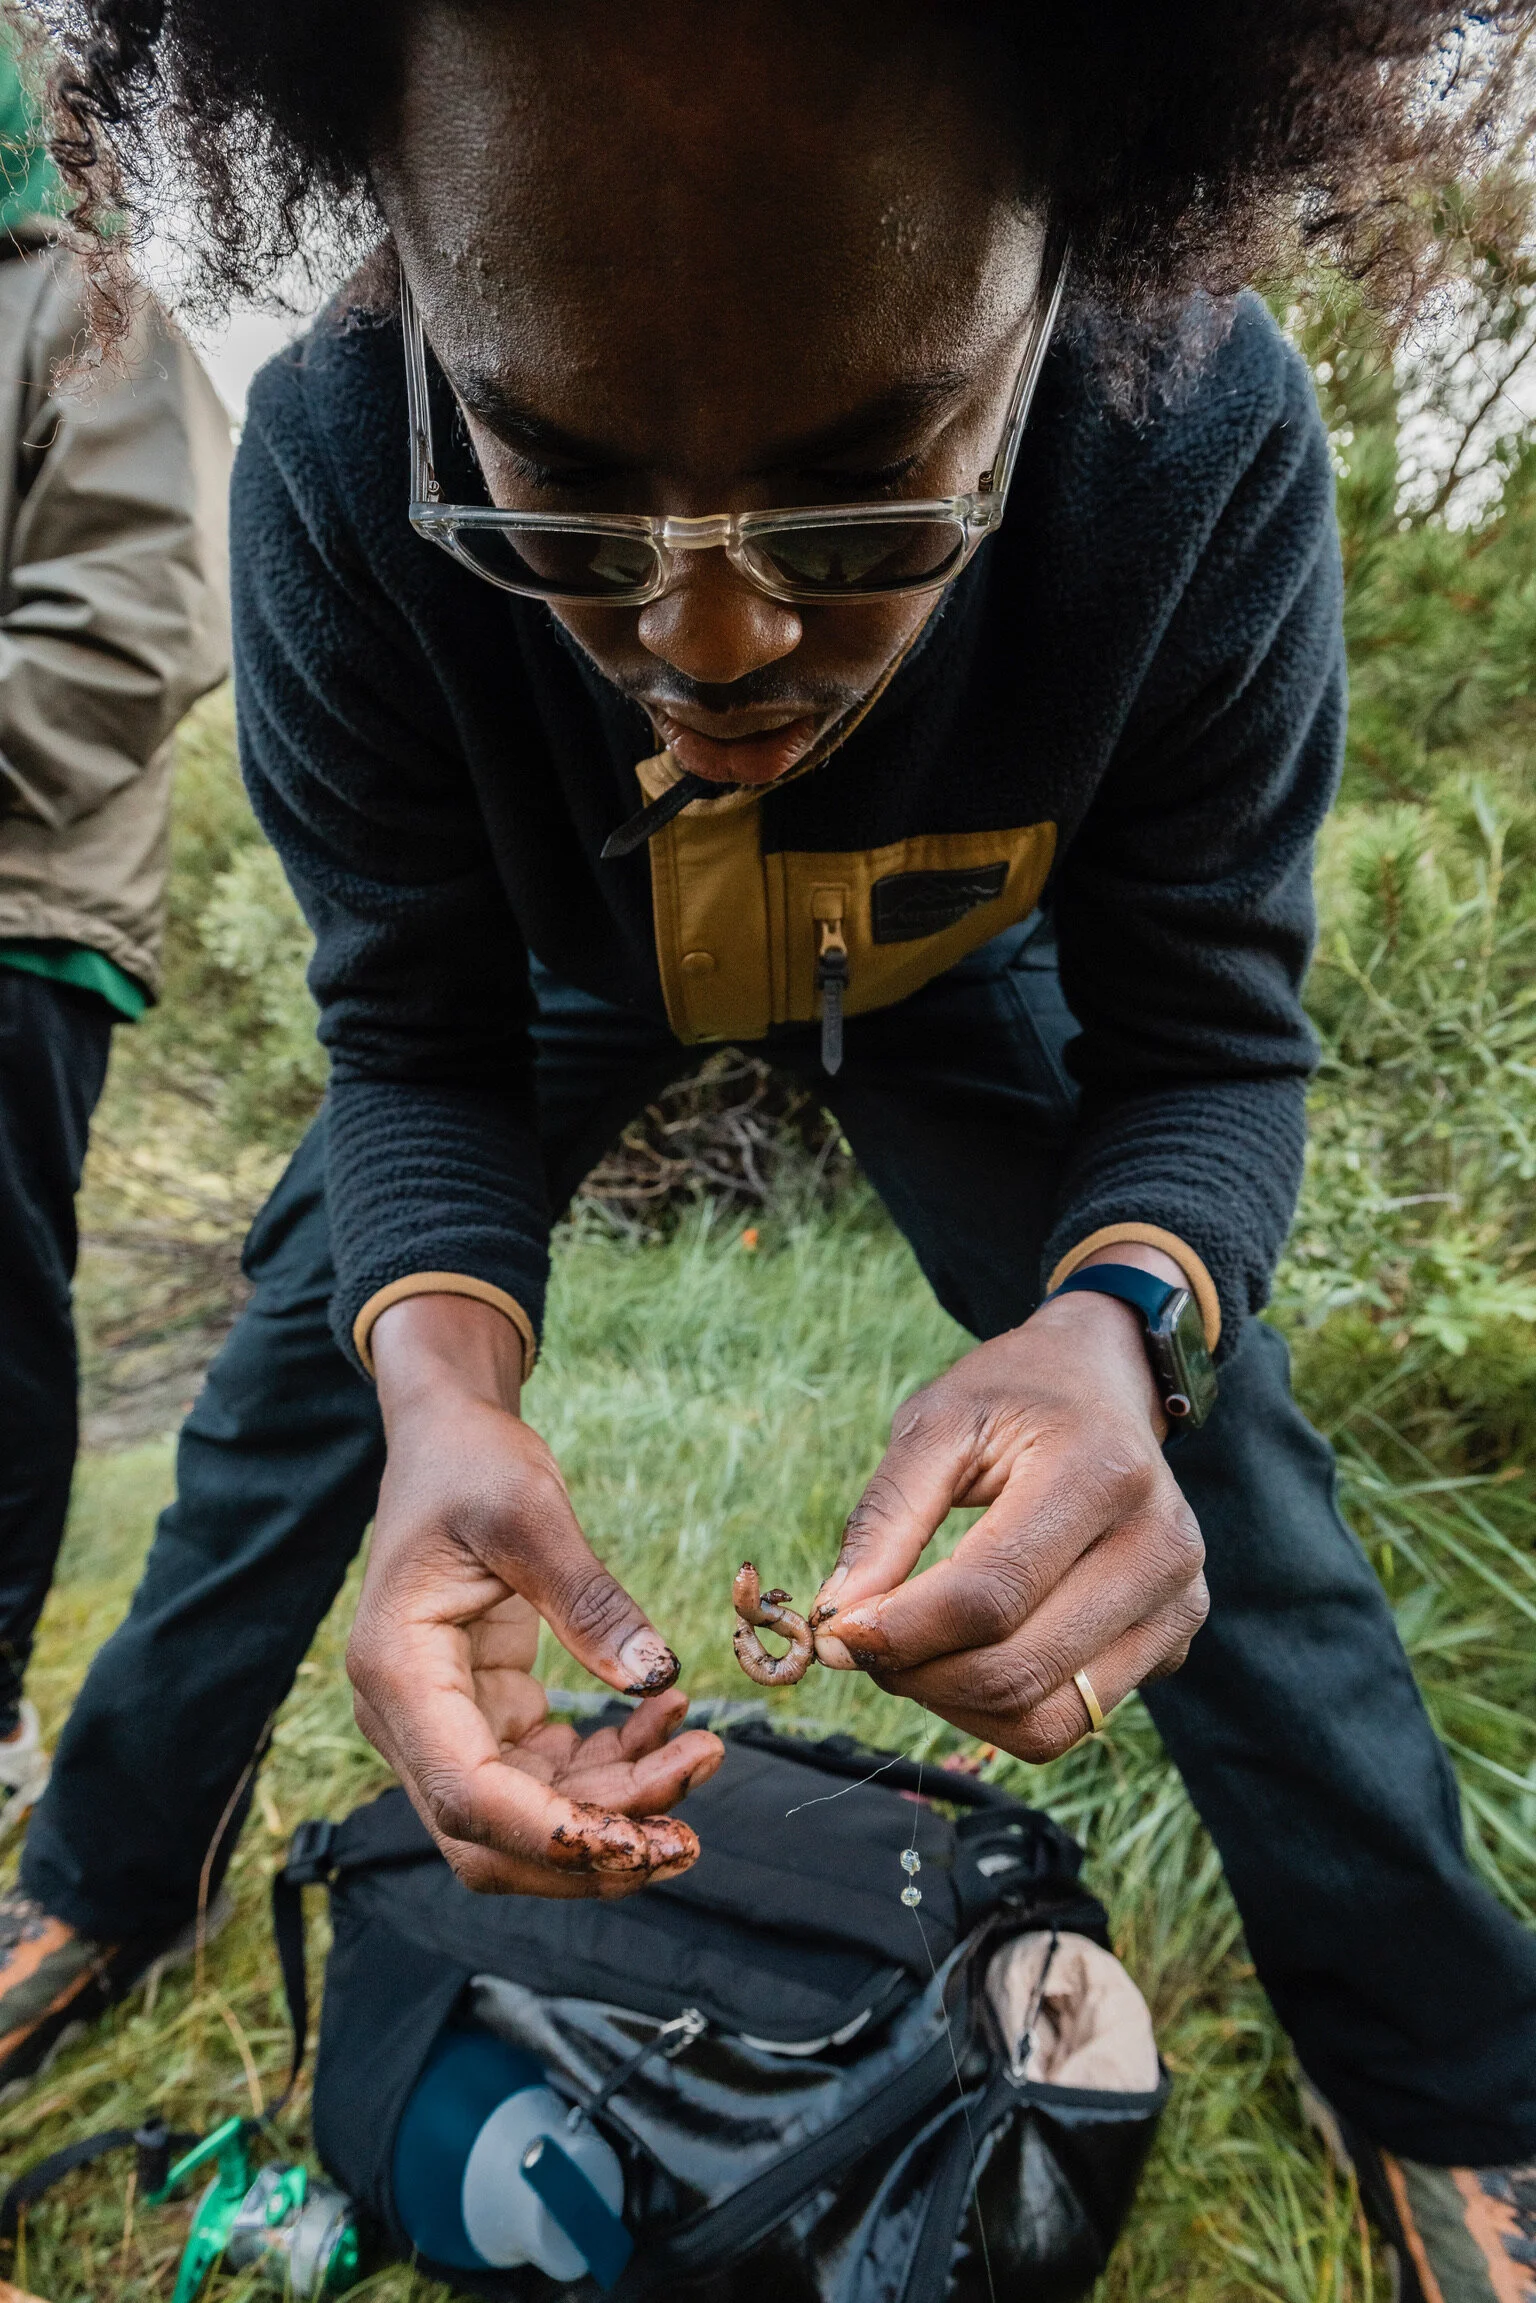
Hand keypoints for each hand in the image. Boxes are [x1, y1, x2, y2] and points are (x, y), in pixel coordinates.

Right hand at [349, 1295, 722, 1895]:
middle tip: (690, 1838)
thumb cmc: (473, 1463)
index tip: (639, 1843)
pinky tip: (673, 1719)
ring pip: (530, 1816)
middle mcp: (409, 1716)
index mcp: (398, 1671)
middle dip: (591, 1852)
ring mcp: (446, 1721)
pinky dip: (616, 1766)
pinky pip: (553, 1772)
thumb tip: (656, 1681)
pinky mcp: (487, 1714)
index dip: (550, 1835)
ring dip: (618, 1810)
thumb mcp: (530, 1509)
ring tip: (705, 1754)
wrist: (448, 1437)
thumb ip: (589, 1600)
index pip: (465, 1794)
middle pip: (492, 1836)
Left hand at [810, 1256, 1208, 1761]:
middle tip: (861, 1644)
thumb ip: (886, 1517)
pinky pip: (1072, 1720)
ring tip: (912, 1652)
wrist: (1105, 1384)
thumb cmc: (1013, 1399)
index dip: (899, 1631)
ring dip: (954, 1706)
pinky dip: (1000, 1711)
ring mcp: (1178, 1603)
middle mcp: (1159, 1546)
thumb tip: (840, 1618)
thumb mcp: (937, 1422)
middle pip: (1018, 1670)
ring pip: (1047, 1720)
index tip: (831, 1631)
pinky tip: (968, 1655)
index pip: (990, 1595)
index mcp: (1100, 1472)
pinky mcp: (1172, 1643)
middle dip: (917, 1675)